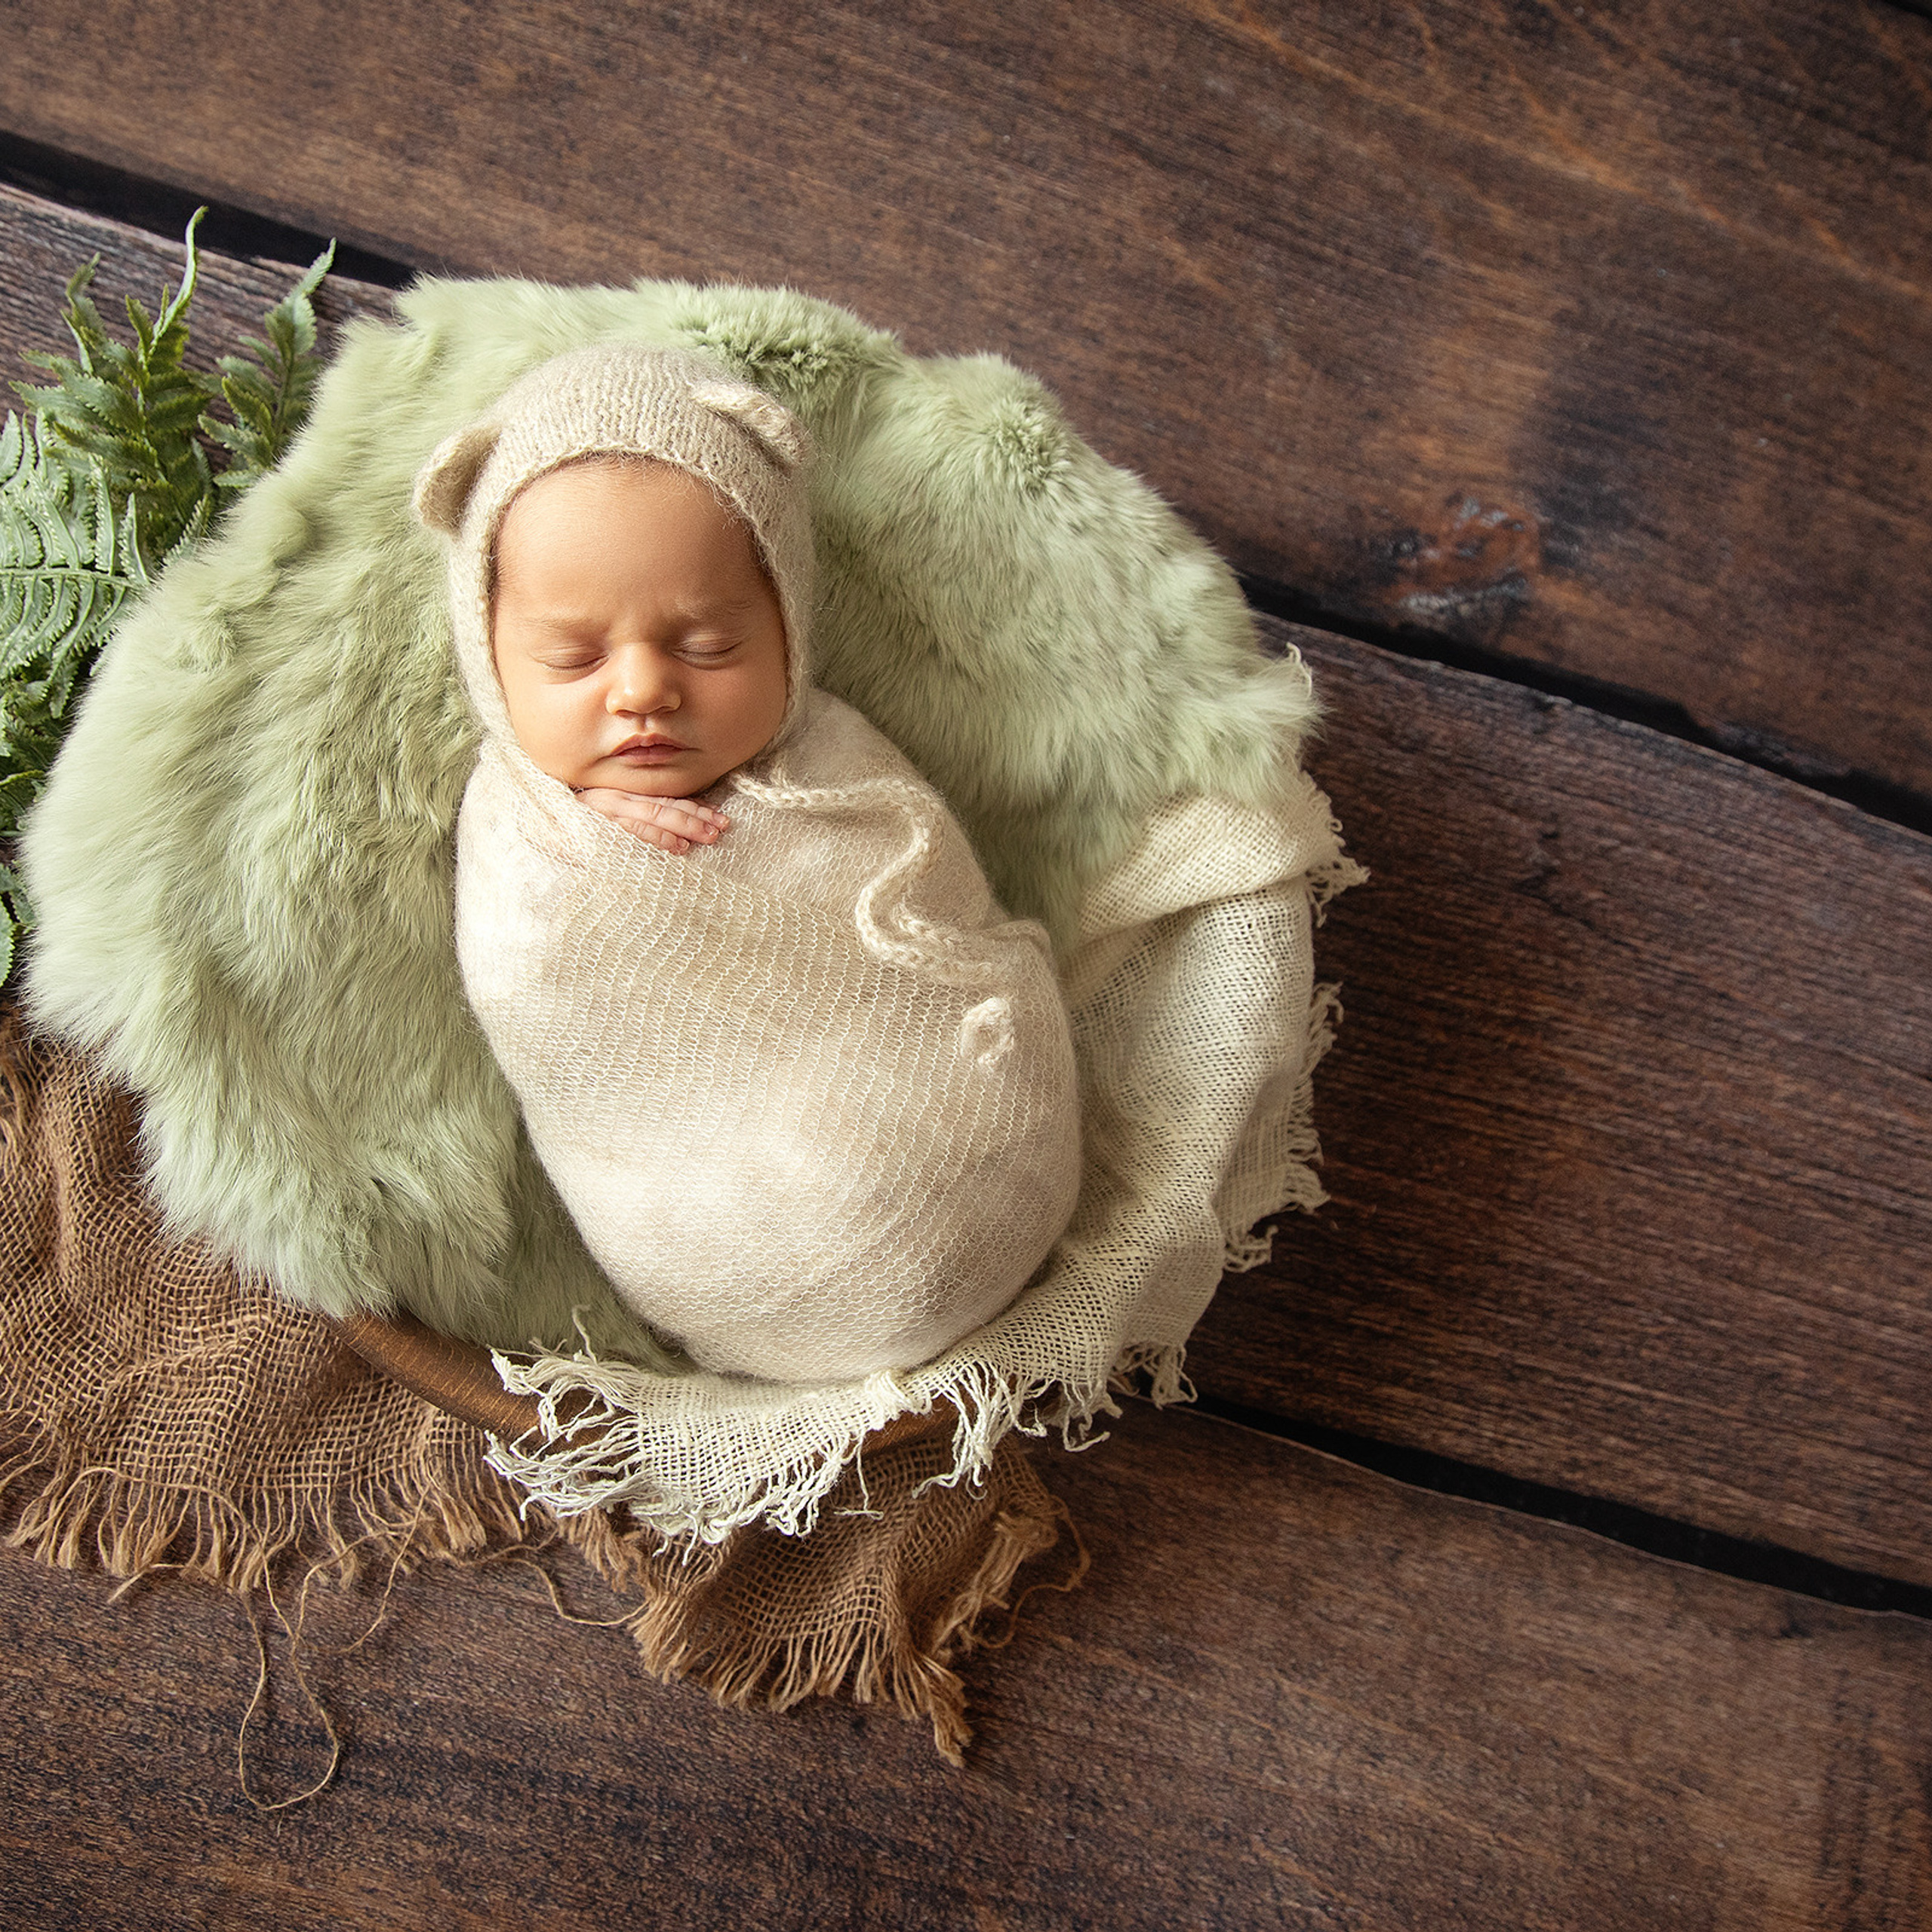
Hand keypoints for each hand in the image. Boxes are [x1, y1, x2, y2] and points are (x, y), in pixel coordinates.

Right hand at [575, 788, 730, 855]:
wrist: (533, 826)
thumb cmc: (570, 825)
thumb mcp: (603, 816)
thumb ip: (632, 818)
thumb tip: (672, 831)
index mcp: (622, 794)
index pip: (665, 798)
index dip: (694, 807)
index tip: (719, 815)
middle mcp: (617, 798)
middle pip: (665, 805)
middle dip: (697, 817)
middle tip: (722, 828)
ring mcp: (607, 811)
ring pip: (654, 816)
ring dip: (685, 827)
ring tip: (708, 837)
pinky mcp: (597, 828)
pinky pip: (633, 832)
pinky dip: (658, 838)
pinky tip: (678, 848)